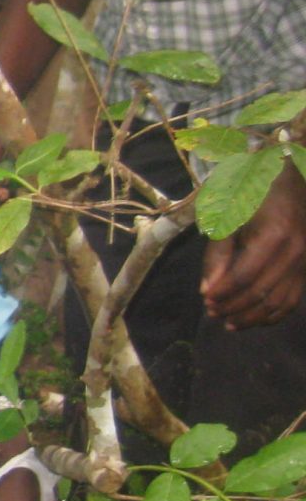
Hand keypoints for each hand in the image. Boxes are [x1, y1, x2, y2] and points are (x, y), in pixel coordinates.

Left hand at [201, 163, 305, 329]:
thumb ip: (217, 254)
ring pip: (280, 301)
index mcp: (274, 235)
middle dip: (234, 306)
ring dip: (252, 316)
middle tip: (212, 313)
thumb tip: (208, 291)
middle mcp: (296, 251)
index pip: (245, 276)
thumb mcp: (229, 217)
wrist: (292, 177)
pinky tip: (253, 319)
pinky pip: (294, 299)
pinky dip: (274, 314)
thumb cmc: (253, 192)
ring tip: (228, 323)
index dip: (224, 293)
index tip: (205, 301)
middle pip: (262, 292)